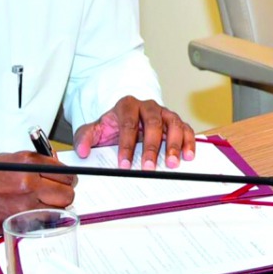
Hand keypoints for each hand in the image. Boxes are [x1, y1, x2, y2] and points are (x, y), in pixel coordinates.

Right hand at [0, 150, 75, 236]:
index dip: (67, 177)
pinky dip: (44, 221)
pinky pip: (43, 223)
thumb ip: (30, 163)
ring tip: (47, 207)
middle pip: (67, 191)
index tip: (65, 180)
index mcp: (25, 162)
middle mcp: (28, 181)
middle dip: (66, 193)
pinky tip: (35, 217)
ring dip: (58, 209)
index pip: (64, 170)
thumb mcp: (3, 160)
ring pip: (60, 209)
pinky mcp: (16, 222)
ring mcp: (24, 203)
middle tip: (58, 194)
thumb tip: (51, 165)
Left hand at [74, 95, 195, 170]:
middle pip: (152, 124)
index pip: (128, 124)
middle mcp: (147, 106)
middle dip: (150, 147)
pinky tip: (188, 156)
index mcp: (127, 105)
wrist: (124, 120)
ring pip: (172, 124)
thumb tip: (83, 152)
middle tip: (149, 167)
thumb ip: (85, 138)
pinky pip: (186, 128)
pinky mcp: (175, 121)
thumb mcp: (95, 130)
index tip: (124, 164)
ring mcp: (164, 113)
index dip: (126, 145)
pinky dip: (189, 141)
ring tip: (172, 163)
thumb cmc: (112, 127)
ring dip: (173, 145)